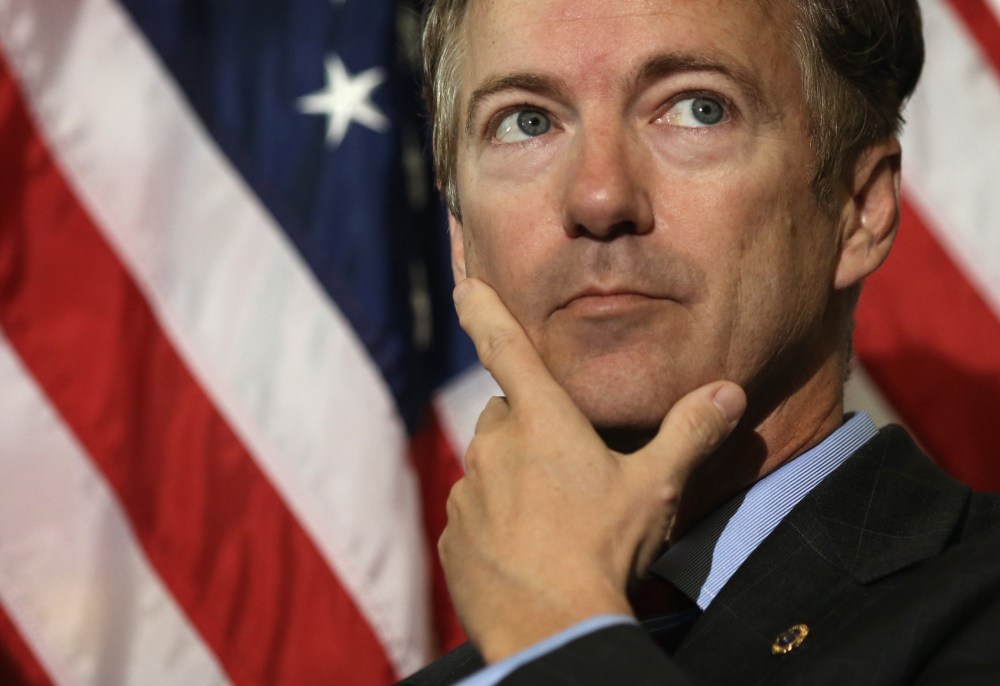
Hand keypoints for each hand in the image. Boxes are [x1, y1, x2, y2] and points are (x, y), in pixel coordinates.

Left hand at [441, 278, 745, 662]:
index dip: (483, 309)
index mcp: (540, 421)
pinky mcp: (453, 538)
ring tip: (554, 516)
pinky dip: (494, 520)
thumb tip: (726, 391)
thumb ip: (689, 433)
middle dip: (530, 426)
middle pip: (506, 415)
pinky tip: (527, 548)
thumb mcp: (656, 488)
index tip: (463, 283)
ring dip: (512, 476)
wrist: (552, 629)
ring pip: (488, 465)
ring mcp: (466, 494)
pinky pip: (473, 514)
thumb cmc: (605, 549)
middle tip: (570, 464)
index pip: (504, 346)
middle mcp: (493, 447)